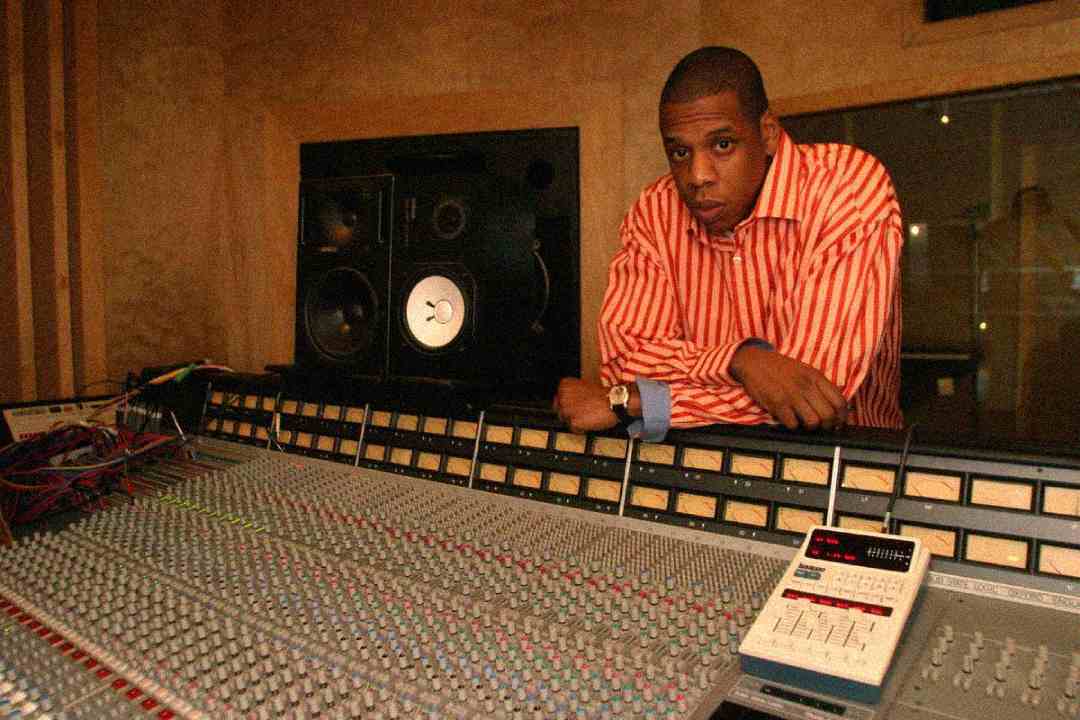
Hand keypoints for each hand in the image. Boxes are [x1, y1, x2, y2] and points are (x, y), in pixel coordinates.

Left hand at [552, 378, 618, 433]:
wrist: (614, 401)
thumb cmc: (602, 395)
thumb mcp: (583, 386)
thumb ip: (571, 393)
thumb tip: (567, 402)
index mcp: (564, 385)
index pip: (558, 399)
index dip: (568, 404)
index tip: (575, 406)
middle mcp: (562, 396)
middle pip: (560, 411)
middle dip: (569, 414)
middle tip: (582, 413)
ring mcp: (567, 410)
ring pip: (566, 420)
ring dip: (575, 421)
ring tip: (587, 416)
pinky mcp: (573, 421)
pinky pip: (573, 429)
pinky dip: (581, 428)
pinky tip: (589, 422)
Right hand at [730, 345, 847, 430]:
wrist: (754, 362)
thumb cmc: (781, 368)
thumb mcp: (805, 371)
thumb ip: (820, 386)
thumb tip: (835, 407)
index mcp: (816, 377)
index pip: (840, 402)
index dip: (842, 417)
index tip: (838, 423)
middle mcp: (806, 386)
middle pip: (829, 415)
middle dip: (827, 425)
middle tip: (821, 426)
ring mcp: (792, 395)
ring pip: (813, 422)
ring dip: (810, 426)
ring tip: (804, 421)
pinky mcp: (777, 404)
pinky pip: (793, 424)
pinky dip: (792, 425)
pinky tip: (789, 418)